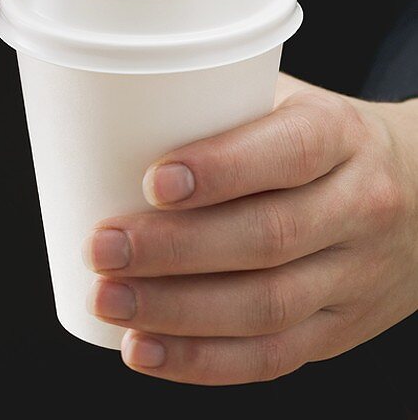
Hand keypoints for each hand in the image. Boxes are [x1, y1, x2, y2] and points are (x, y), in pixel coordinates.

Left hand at [84, 73, 417, 384]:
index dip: (221, 170)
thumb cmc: (321, 137)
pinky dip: (203, 361)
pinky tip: (144, 350)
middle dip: (175, 250)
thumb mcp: (290, 101)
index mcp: (340, 135)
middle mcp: (358, 206)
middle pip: (269, 237)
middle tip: (103, 247)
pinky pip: (272, 356)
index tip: (153, 181)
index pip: (288, 153)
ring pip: (267, 307)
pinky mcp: (342, 331)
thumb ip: (221, 107)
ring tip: (109, 300)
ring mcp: (355, 276)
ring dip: (177, 312)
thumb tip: (111, 113)